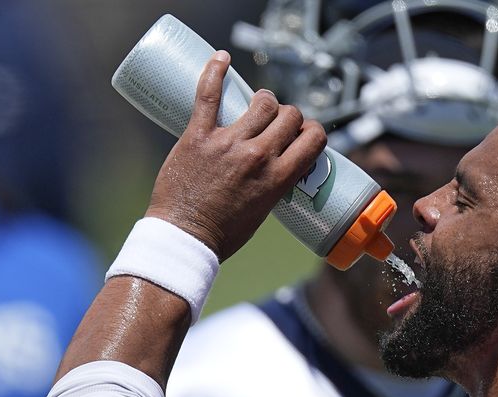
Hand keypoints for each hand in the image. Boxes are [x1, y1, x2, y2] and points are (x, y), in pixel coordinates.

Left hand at [145, 50, 325, 260]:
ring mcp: (228, 143)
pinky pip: (208, 94)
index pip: (313, 137)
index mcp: (278, 177)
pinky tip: (221, 58)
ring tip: (255, 106)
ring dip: (264, 100)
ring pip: (262, 101)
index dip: (312, 131)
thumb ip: (275, 182)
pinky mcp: (198, 136)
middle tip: (275, 125)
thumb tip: (278, 162)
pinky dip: (215, 71)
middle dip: (288, 116)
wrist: (184, 237)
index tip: (302, 134)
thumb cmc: (224, 232)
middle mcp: (258, 156)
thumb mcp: (266, 210)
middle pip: (290, 114)